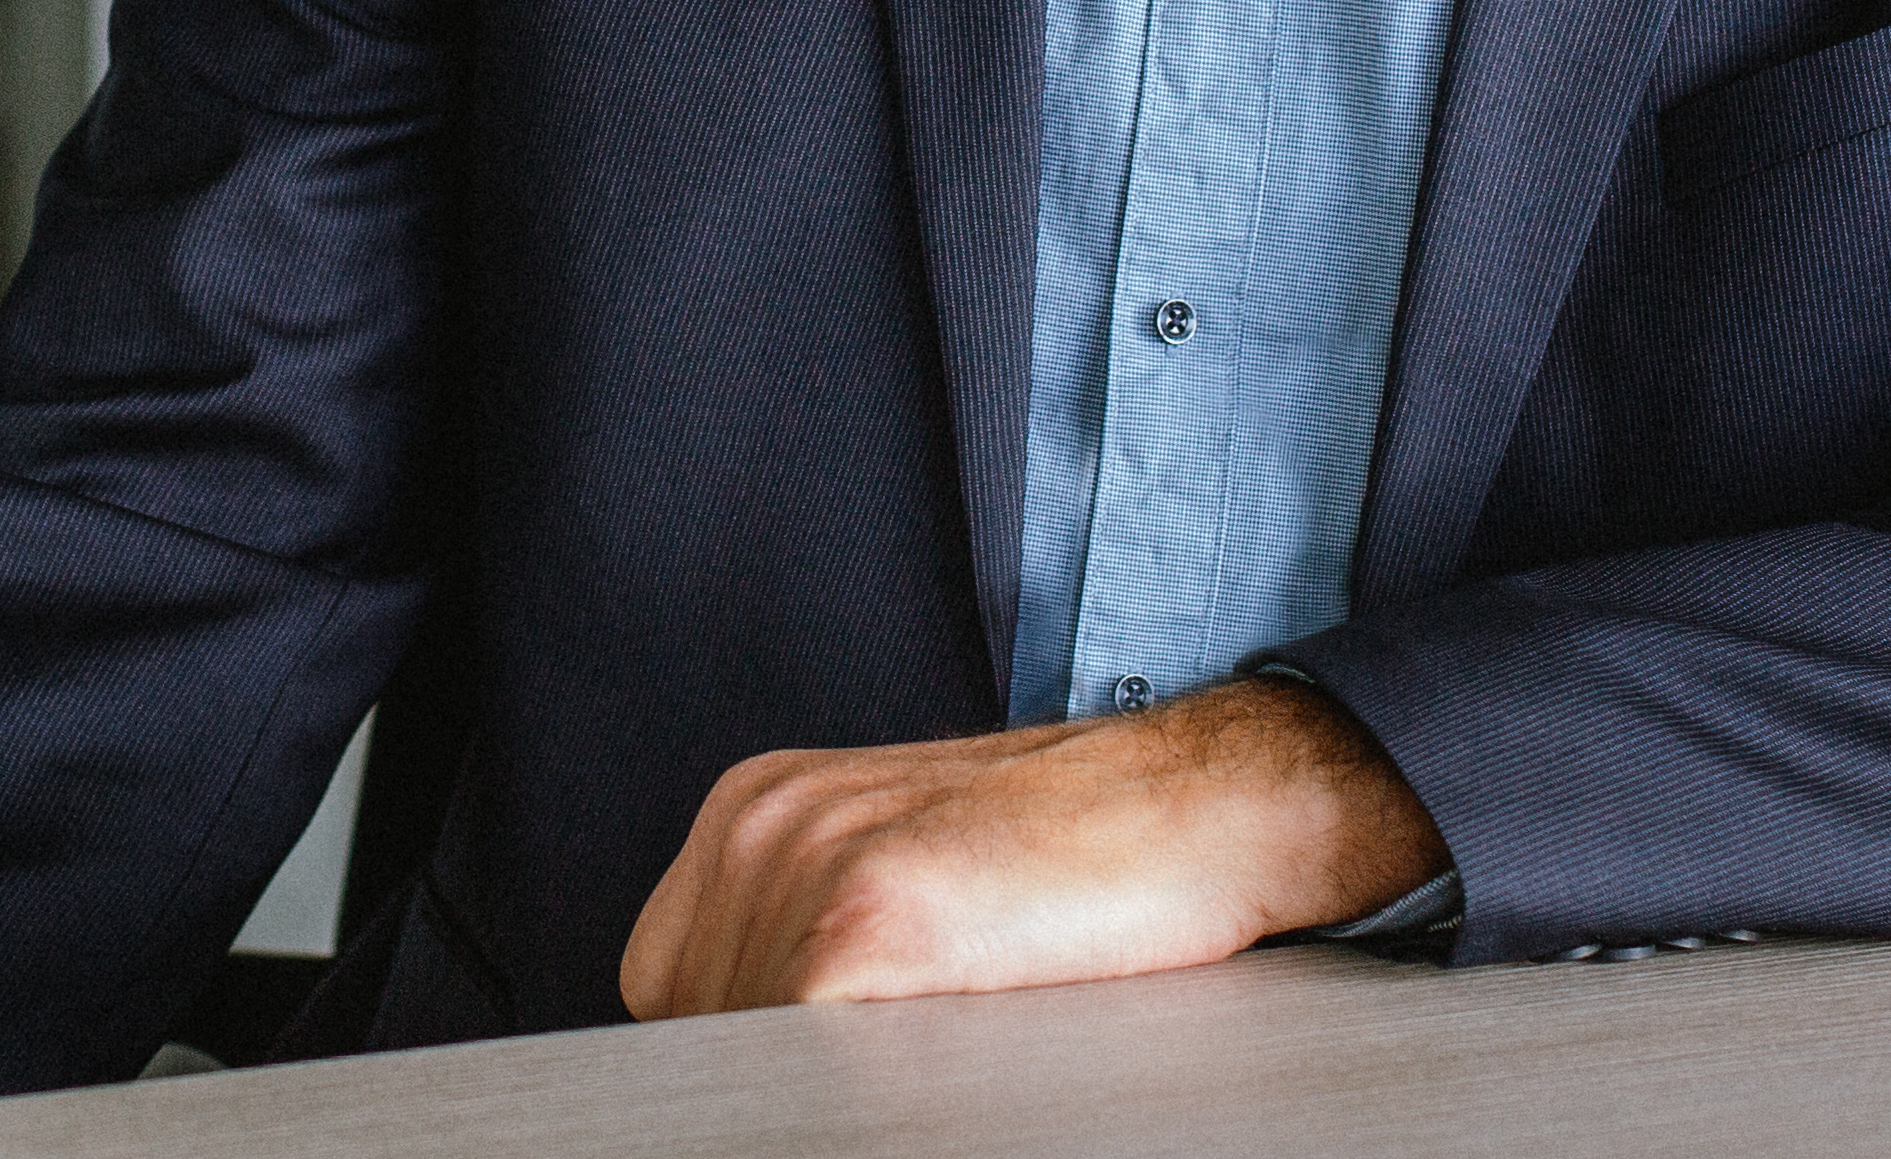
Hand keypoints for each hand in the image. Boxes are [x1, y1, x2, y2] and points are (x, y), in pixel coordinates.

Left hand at [614, 675, 1447, 1019]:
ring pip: (751, 1052)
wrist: (1212, 802)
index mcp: (755, 809)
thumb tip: (754, 1058)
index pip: (678, 989)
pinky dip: (867, 1088)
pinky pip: (802, 1067)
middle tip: (897, 1056)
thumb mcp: (906, 867)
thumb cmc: (1085, 856)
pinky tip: (946, 1064)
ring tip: (938, 1051)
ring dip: (831, 1078)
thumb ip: (806, 936)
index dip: (748, 1049)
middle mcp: (758, 823)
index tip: (808, 1070)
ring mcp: (803, 864)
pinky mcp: (863, 923)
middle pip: (701, 1024)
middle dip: (784, 1063)